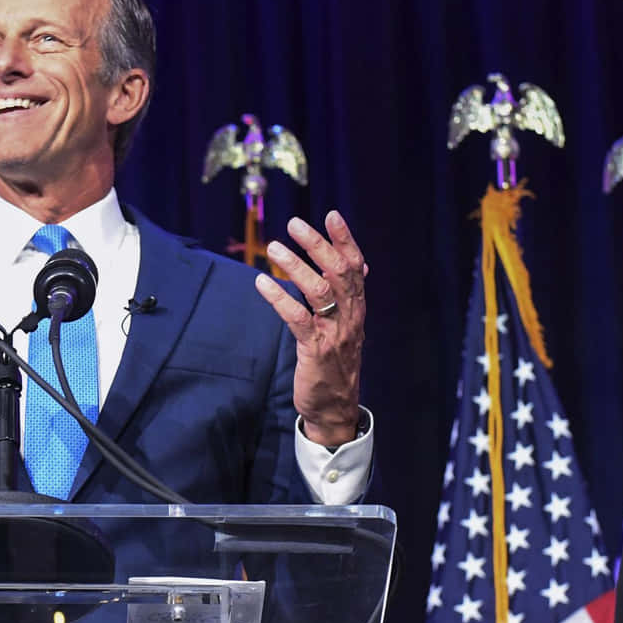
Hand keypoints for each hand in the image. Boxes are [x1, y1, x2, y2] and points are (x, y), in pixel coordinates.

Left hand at [254, 211, 366, 446]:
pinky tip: (262, 283)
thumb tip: (360, 263)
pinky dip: (279, 298)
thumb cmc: (338, 362)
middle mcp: (350, 317)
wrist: (336, 408)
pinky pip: (298, 319)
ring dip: (296, 266)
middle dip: (317, 245)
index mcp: (357, 308)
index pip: (355, 266)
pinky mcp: (315, 350)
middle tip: (295, 224)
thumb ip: (350, 294)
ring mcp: (334, 333)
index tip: (332, 214)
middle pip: (338, 273)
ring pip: (319, 291)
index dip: (345, 240)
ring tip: (275, 247)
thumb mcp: (349, 325)